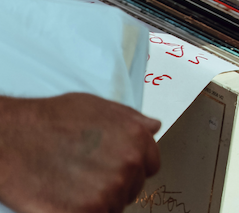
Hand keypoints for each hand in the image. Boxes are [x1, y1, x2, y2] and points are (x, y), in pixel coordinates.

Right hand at [0, 93, 160, 212]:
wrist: (11, 138)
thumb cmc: (50, 120)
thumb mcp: (98, 107)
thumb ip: (131, 119)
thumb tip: (154, 127)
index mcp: (137, 139)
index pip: (151, 166)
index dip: (131, 168)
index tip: (112, 167)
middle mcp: (129, 165)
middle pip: (132, 188)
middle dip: (113, 184)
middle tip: (84, 175)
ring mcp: (109, 191)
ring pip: (113, 206)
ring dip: (97, 200)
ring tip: (71, 184)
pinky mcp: (86, 212)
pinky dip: (80, 211)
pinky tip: (64, 198)